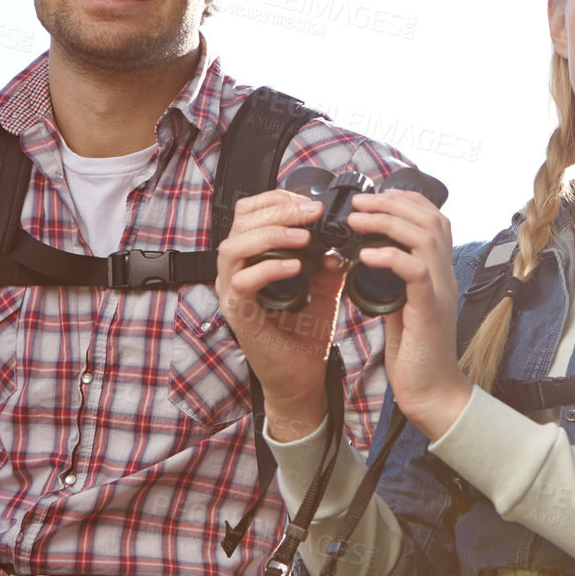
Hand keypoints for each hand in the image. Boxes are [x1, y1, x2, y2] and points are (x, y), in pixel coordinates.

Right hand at [215, 190, 344, 439]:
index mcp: (253, 258)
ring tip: (303, 236)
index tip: (309, 201)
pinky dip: (268, 268)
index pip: (250, 212)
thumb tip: (342, 240)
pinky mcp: (238, 314)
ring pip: (232, 247)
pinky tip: (295, 266)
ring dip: (270, 235)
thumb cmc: (306, 331)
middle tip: (311, 213)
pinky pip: (242, 282)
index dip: (278, 200)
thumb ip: (329, 261)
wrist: (303, 375)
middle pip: (239, 222)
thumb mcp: (324, 287)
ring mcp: (232, 292)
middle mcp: (236, 271)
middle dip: (278, 211)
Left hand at [345, 189, 472, 438]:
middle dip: (392, 203)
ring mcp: (440, 291)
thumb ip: (393, 280)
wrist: (432, 391)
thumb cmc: (415, 352)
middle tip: (358, 203)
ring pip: (424, 237)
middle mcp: (444, 276)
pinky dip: (389, 257)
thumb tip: (368, 257)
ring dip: (387, 222)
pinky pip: (415, 271)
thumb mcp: (402, 305)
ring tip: (356, 220)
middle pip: (431, 219)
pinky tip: (365, 256)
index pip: (433, 220)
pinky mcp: (429, 310)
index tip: (376, 197)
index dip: (406, 201)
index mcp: (438, 273)